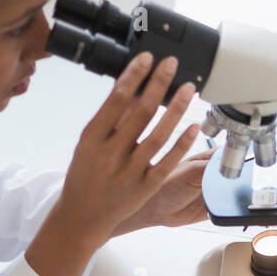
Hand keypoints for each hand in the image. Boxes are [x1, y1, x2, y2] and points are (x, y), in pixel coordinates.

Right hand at [56, 52, 199, 240]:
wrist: (82, 216)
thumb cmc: (84, 176)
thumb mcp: (88, 144)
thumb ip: (109, 120)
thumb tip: (131, 88)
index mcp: (92, 138)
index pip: (116, 99)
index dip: (134, 76)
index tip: (147, 58)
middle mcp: (111, 153)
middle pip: (140, 112)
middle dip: (158, 84)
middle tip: (172, 64)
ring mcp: (130, 171)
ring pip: (158, 135)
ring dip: (176, 109)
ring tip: (189, 89)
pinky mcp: (145, 187)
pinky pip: (167, 162)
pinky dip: (182, 144)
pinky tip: (193, 127)